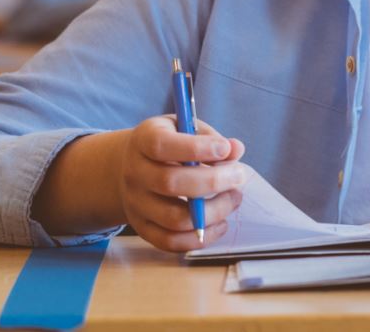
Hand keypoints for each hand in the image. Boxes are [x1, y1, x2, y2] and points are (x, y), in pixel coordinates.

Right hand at [116, 115, 247, 252]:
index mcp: (142, 140)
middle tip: (239, 175)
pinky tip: (221, 223)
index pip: (161, 146)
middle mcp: (134, 173)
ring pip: (174, 218)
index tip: (225, 149)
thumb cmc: (168, 144)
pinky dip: (202, 237)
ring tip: (233, 198)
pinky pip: (171, 242)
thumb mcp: (185, 128)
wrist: (130, 166)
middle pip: (170, 183)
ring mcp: (136, 204)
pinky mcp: (143, 228)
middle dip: (212, 181)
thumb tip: (235, 149)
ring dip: (213, 212)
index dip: (196, 148)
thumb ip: (209, 138)